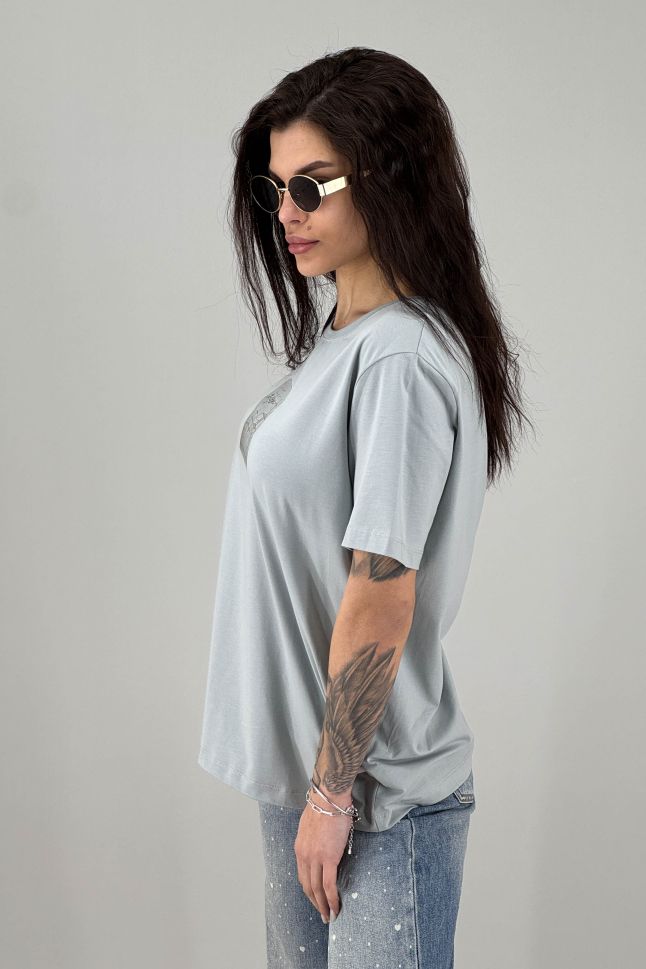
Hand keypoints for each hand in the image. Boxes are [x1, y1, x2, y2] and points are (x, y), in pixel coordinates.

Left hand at [293, 793, 352, 921]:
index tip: (316, 900)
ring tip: (330, 916)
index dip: (309, 891)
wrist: (329, 798)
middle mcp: (304, 855)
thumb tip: (322, 847)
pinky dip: (332, 899)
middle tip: (323, 915)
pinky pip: (328, 884)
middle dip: (315, 903)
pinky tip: (336, 907)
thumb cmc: (325, 807)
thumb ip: (313, 840)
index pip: (302, 876)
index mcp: (299, 849)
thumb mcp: (311, 826)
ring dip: (323, 906)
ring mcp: (315, 858)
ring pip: (317, 889)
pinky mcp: (328, 858)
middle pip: (307, 886)